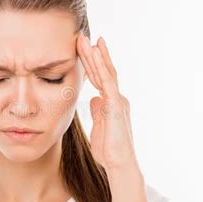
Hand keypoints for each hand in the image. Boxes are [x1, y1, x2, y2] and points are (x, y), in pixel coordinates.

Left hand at [77, 32, 136, 170]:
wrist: (119, 165)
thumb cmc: (109, 151)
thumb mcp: (99, 128)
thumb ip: (97, 112)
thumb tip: (93, 99)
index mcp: (111, 103)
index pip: (100, 79)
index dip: (92, 64)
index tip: (84, 49)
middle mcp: (116, 98)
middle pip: (103, 71)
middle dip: (92, 54)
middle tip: (83, 37)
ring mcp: (117, 100)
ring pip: (105, 72)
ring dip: (95, 55)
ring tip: (87, 39)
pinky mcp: (116, 105)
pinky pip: (107, 81)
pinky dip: (101, 66)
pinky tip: (95, 53)